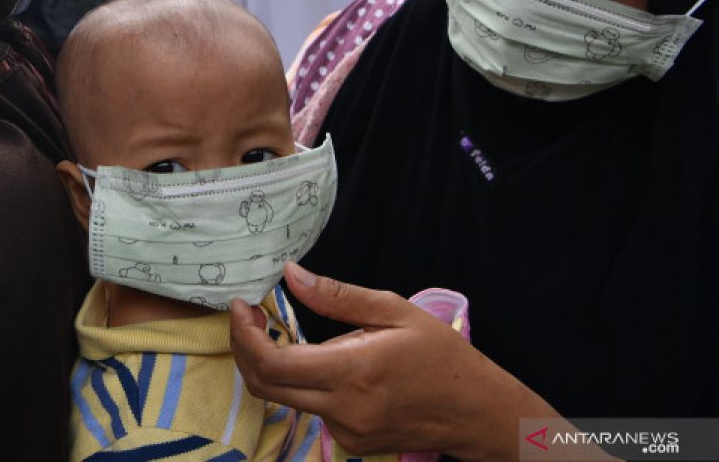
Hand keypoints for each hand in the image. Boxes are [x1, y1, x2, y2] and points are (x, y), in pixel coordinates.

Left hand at [229, 262, 558, 461]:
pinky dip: (304, 384)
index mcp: (353, 371)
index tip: (241, 307)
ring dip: (272, 365)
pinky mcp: (350, 444)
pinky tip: (326, 364)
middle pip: (265, 386)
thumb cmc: (440, 355)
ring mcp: (345, 432)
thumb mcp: (394, 310)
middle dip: (244, 349)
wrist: (477, 412)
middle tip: (247, 317)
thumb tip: (290, 274)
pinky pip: (311, 410)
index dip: (244, 336)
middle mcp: (343, 409)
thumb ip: (337, 295)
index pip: (272, 364)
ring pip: (284, 398)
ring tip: (283, 332)